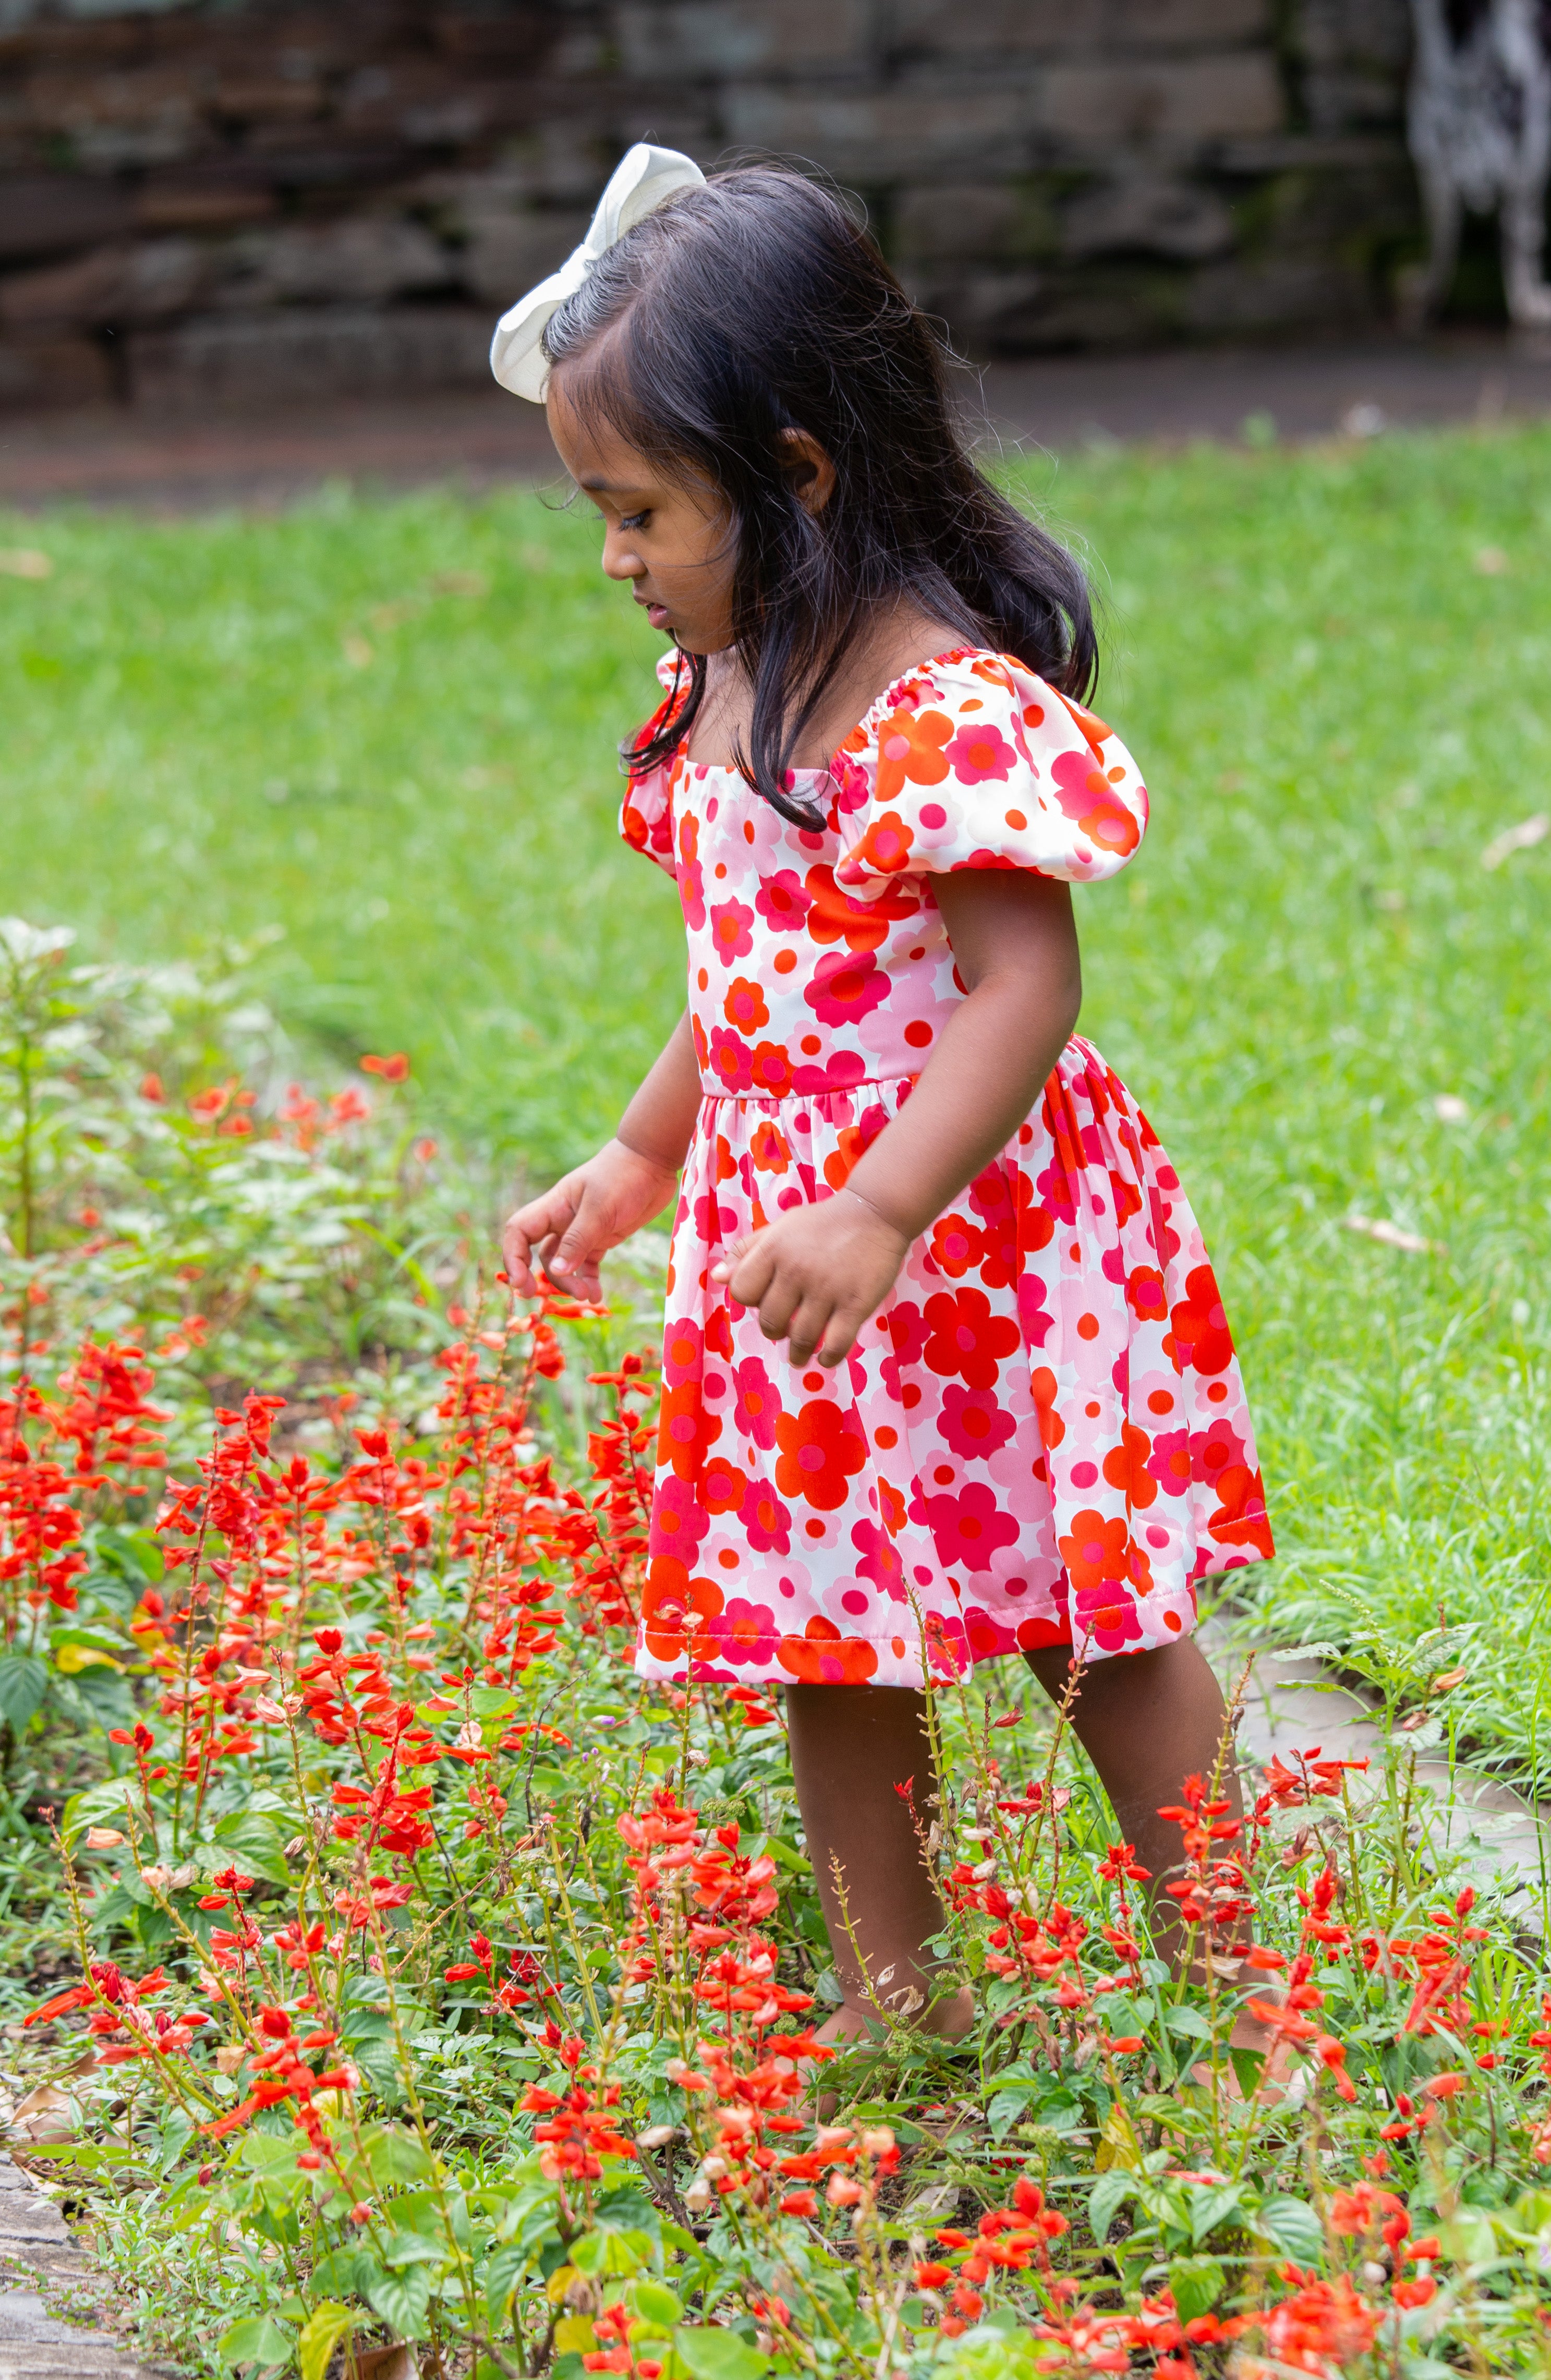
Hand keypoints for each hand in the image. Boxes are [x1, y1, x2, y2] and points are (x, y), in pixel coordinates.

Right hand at [502, 1138, 678, 1300]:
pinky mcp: (602, 1237)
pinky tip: (597, 1295)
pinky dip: (589, 1280)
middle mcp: (563, 1220)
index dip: (513, 1258)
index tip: (520, 1283)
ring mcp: (582, 1230)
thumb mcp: (600, 1210)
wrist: (652, 1161)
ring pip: (564, 1262)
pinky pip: (588, 1264)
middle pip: (540, 1254)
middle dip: (540, 1277)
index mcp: (554, 1207)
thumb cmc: (623, 1177)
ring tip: (588, 1295)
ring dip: (570, 1282)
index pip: (519, 1232)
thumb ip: (578, 1241)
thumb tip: (555, 1272)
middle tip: (541, 1298)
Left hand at [712, 1192, 908, 1367]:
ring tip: (801, 1357)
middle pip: (770, 1321)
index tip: (767, 1302)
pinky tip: (826, 1357)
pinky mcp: (855, 1303)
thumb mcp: (781, 1228)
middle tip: (785, 1331)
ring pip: (802, 1338)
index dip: (752, 1302)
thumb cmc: (824, 1223)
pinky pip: (836, 1344)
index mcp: (773, 1250)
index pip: (742, 1292)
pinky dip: (828, 1358)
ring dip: (799, 1354)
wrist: (875, 1213)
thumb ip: (747, 1251)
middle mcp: (796, 1270)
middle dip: (775, 1332)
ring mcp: (827, 1289)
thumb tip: (717, 1277)